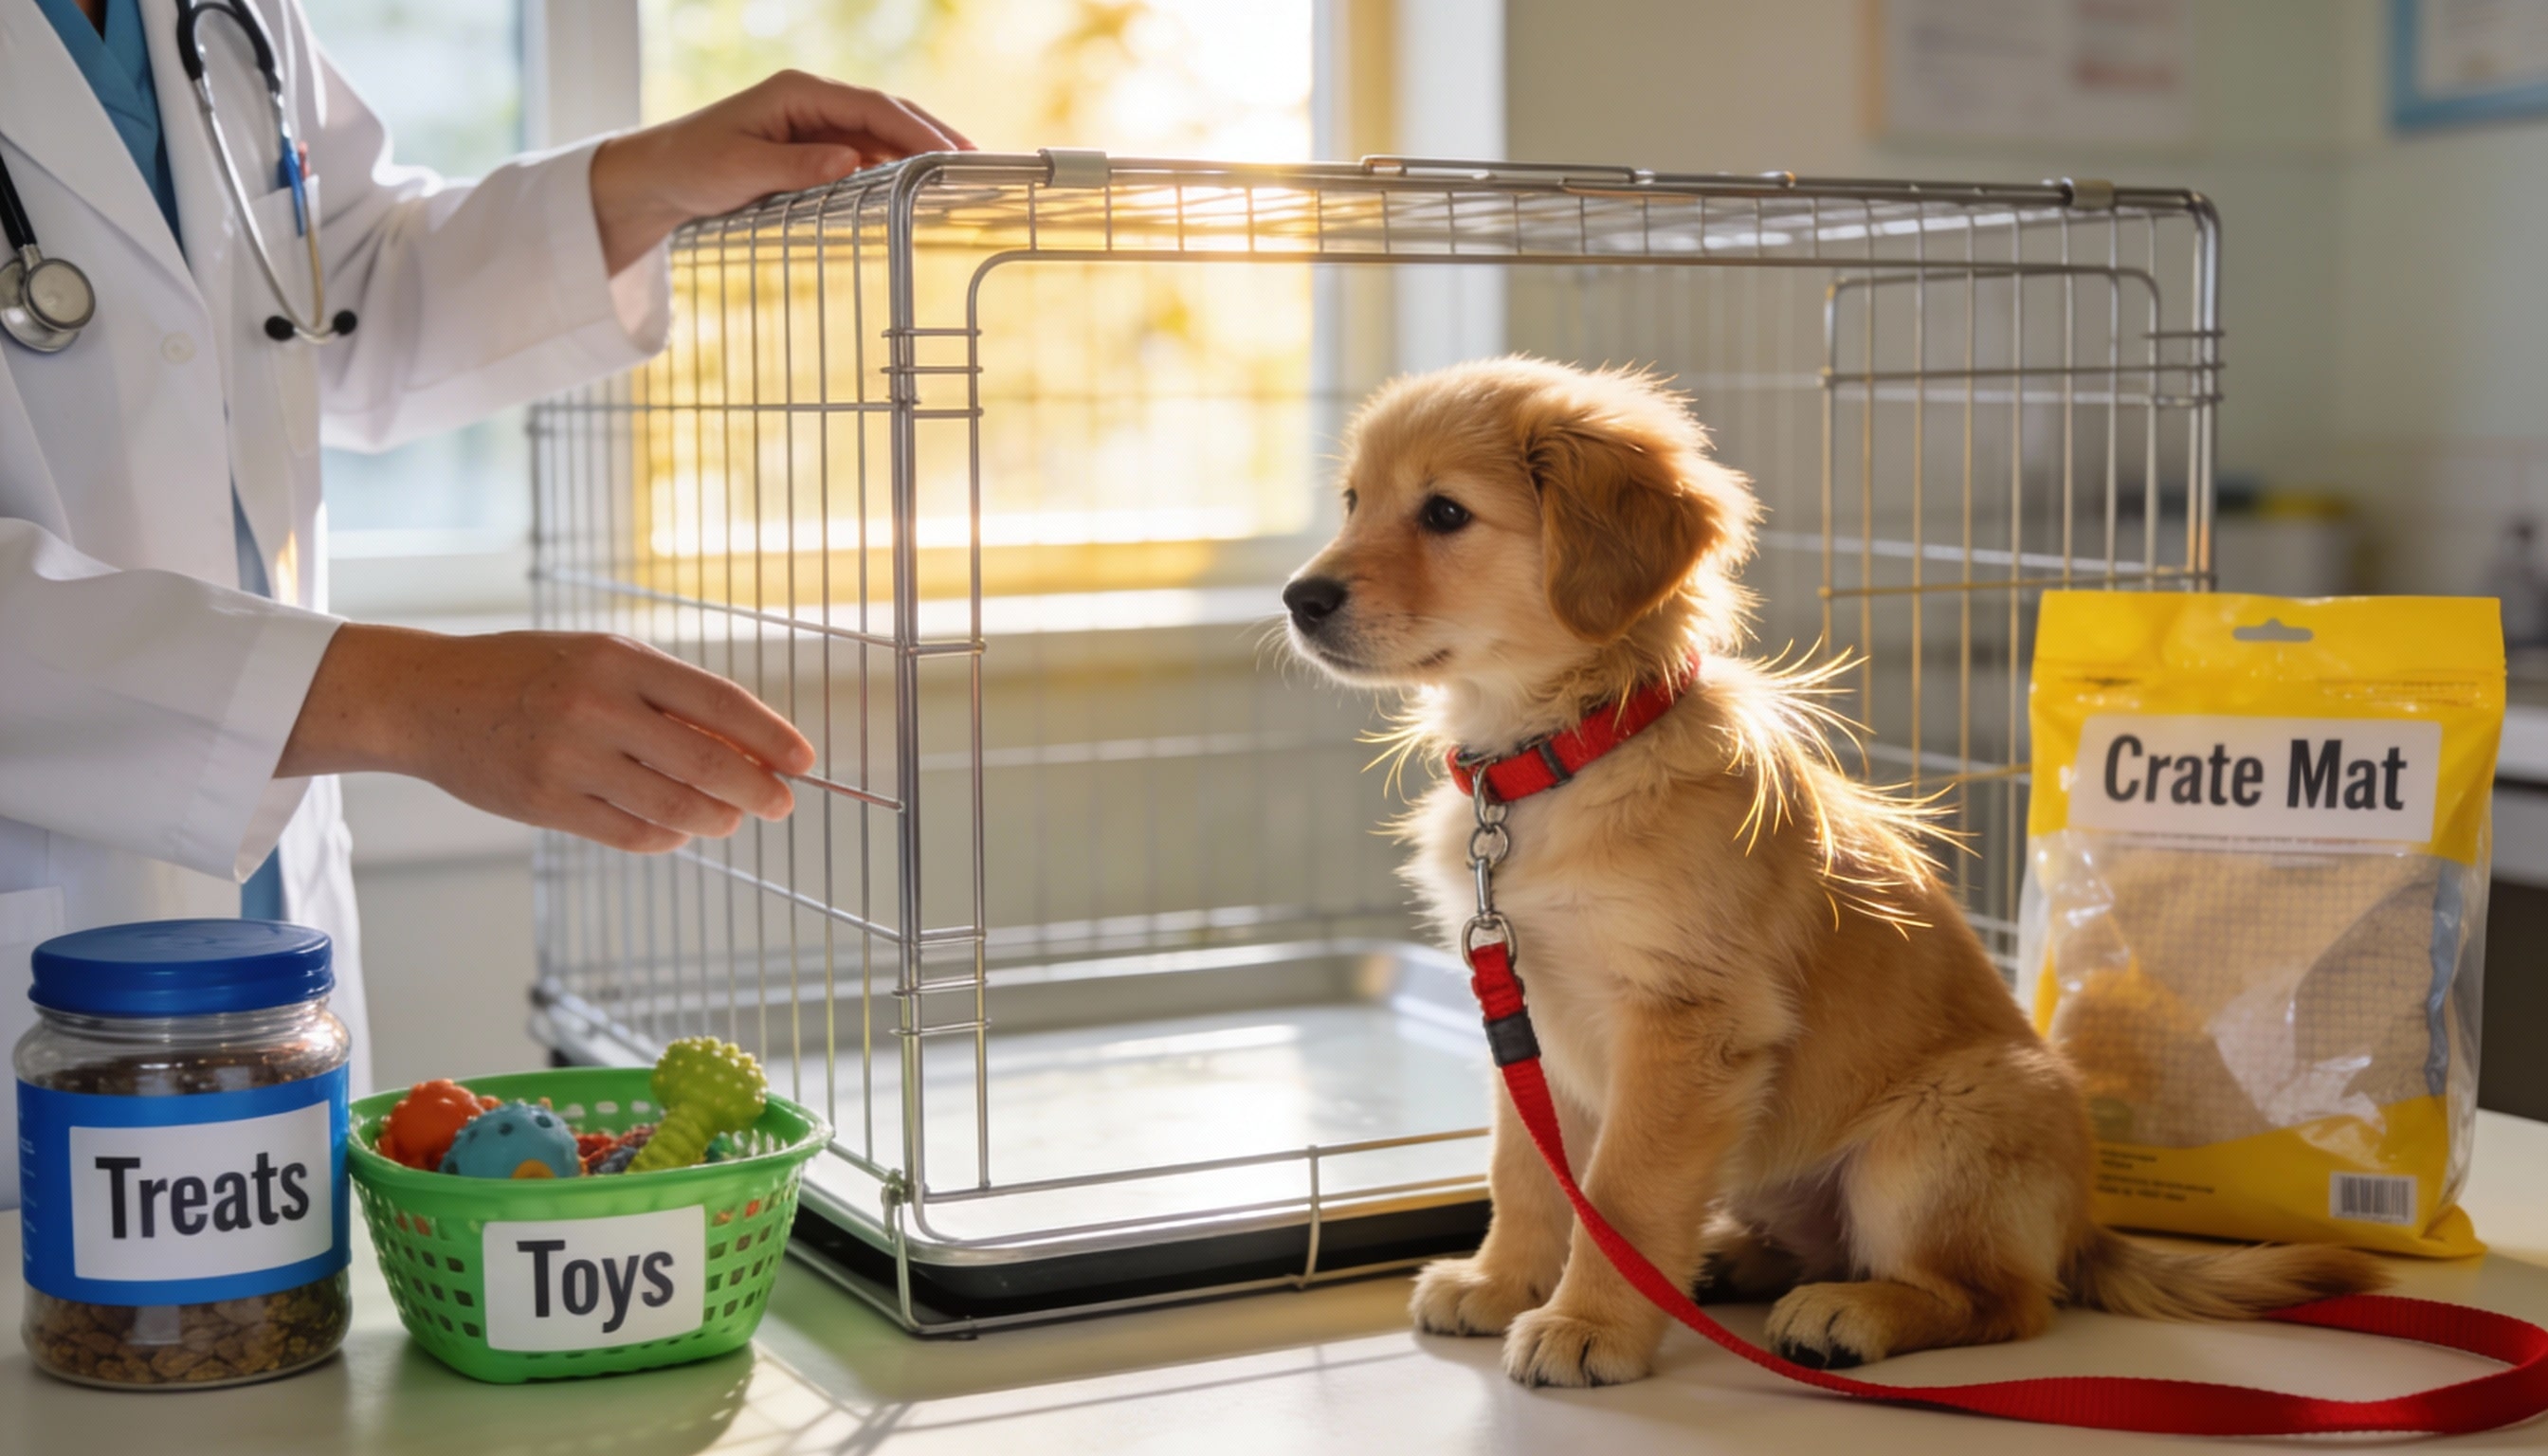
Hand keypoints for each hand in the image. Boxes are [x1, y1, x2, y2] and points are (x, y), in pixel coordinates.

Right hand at [279, 625, 816, 852]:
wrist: (427, 697)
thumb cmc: (526, 674)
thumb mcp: (599, 659)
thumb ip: (665, 696)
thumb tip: (747, 745)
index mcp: (620, 658)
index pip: (719, 702)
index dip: (771, 737)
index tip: (804, 761)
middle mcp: (598, 706)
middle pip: (706, 762)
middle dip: (758, 789)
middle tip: (781, 803)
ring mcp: (570, 758)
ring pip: (674, 806)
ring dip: (716, 819)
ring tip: (731, 818)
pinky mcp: (545, 802)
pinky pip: (631, 833)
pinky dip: (669, 836)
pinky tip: (679, 828)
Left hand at [589, 71, 972, 273]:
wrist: (658, 175)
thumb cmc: (693, 166)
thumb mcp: (741, 169)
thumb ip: (798, 166)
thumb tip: (852, 161)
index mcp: (797, 92)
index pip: (871, 106)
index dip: (914, 130)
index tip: (947, 155)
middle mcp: (811, 99)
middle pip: (885, 111)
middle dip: (931, 133)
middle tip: (973, 159)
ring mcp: (813, 120)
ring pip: (879, 129)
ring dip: (918, 148)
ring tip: (957, 173)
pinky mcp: (811, 143)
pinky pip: (864, 148)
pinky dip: (894, 162)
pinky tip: (916, 181)